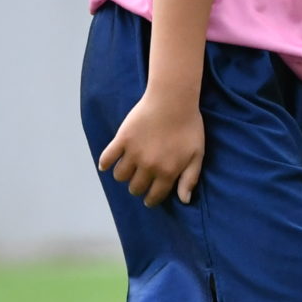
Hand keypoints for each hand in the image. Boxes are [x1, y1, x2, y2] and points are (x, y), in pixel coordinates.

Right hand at [97, 89, 204, 205]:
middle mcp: (149, 166)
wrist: (173, 100)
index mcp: (168, 172)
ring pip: (120, 176)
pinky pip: (107, 158)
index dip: (151, 200)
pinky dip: (105, 163)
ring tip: (128, 170)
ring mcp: (134, 153)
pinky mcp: (122, 139)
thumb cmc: (189, 126)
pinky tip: (106, 165)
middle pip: (135, 188)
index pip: (155, 196)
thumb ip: (190, 179)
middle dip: (138, 188)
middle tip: (139, 182)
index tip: (149, 199)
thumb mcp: (197, 154)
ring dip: (123, 176)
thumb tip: (183, 201)